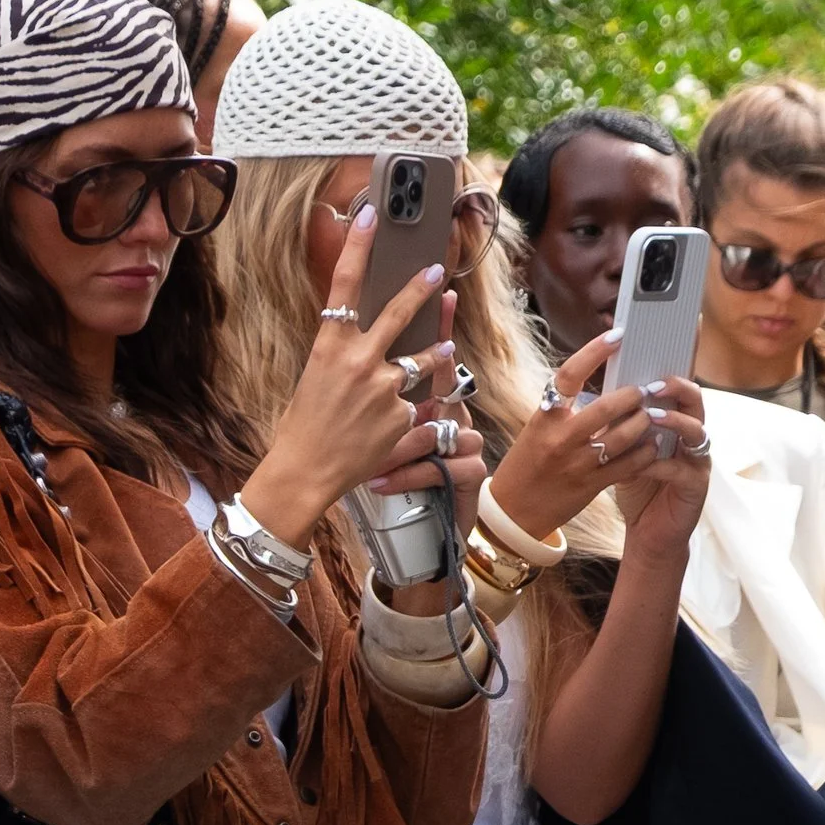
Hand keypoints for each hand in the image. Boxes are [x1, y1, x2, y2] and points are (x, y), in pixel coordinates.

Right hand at [241, 214, 461, 547]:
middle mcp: (359, 361)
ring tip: (445, 347)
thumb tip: (365, 342)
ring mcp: (384, 388)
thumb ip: (343, 356)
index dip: (358, 247)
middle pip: (398, 312)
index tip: (370, 216)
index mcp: (330, 346)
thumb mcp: (315, 379)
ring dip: (436, 354)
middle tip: (436, 270)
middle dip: (421, 289)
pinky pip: (416, 403)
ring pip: (422, 361)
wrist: (305, 472)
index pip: (345, 285)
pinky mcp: (401, 415)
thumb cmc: (302, 427)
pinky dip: (411, 410)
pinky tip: (397, 423)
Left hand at [365, 292, 486, 527]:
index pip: (433, 356)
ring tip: (370, 463)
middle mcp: (453, 416)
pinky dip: (402, 477)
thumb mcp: (386, 437)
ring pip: (436, 433)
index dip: (438, 325)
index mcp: (432, 402)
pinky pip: (436, 468)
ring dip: (399, 450)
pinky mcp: (470, 474)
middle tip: (422, 349)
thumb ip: (383, 403)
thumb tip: (354, 365)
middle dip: (436, 360)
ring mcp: (466, 443)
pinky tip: (378, 483)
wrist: (428, 532)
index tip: (439, 293)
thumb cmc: (404, 480)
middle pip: (448, 381)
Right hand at [483, 332, 694, 539]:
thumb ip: (565, 409)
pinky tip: (651, 445)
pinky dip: (645, 452)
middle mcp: (560, 438)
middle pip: (607, 407)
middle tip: (644, 389)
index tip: (616, 335)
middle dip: (633, 395)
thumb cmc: (528, 464)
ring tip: (650, 415)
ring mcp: (577, 463)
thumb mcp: (538, 429)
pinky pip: (628, 465)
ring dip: (643, 422)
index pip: (570, 375)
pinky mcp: (591, 485)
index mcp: (544, 417)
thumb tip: (601, 385)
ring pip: (623, 436)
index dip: (595, 351)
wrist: (514, 511)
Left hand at [609, 373, 712, 554]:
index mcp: (675, 422)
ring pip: (696, 431)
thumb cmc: (637, 486)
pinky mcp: (696, 486)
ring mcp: (698, 460)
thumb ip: (619, 426)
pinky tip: (642, 464)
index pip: (676, 388)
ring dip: (673, 421)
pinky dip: (660, 464)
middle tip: (651, 385)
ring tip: (650, 417)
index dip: (668, 369)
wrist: (648, 533)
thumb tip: (598, 396)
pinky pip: (681, 469)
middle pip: (695, 400)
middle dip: (675, 388)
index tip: (651, 358)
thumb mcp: (624, 451)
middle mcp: (692, 436)